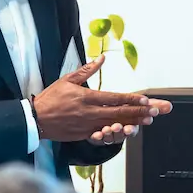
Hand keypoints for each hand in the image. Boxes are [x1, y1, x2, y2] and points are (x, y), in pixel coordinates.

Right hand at [32, 55, 158, 141]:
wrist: (36, 119)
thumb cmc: (51, 98)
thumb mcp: (67, 80)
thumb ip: (87, 69)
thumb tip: (101, 58)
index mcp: (86, 97)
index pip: (114, 98)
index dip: (132, 100)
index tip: (146, 99)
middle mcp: (90, 112)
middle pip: (120, 113)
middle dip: (139, 112)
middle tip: (156, 111)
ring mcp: (88, 125)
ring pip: (115, 124)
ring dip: (133, 123)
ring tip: (148, 121)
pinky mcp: (85, 134)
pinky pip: (104, 133)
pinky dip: (118, 132)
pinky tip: (128, 130)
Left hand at [86, 99, 172, 145]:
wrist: (101, 118)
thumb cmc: (122, 110)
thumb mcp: (137, 105)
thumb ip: (152, 105)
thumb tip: (169, 106)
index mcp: (130, 123)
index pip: (137, 125)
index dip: (140, 123)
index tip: (143, 120)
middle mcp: (120, 130)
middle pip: (124, 132)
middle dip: (125, 130)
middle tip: (125, 127)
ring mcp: (109, 134)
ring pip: (111, 136)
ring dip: (111, 134)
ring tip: (109, 128)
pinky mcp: (98, 136)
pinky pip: (97, 139)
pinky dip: (97, 137)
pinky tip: (96, 134)